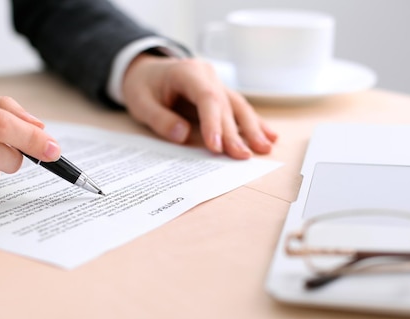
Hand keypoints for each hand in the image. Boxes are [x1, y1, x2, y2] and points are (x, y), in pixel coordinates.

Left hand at [121, 54, 276, 158]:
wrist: (145, 70)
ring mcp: (216, 84)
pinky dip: (254, 123)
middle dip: (235, 133)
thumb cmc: (143, 86)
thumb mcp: (140, 102)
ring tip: (265, 148)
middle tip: (243, 156)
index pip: (206, 98)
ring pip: (238, 107)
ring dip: (252, 129)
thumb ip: (160, 119)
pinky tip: (269, 135)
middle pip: (225, 106)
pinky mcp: (220, 95)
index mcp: (187, 72)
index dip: (213, 122)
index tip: (216, 146)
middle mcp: (207, 76)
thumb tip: (183, 135)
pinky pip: (239, 109)